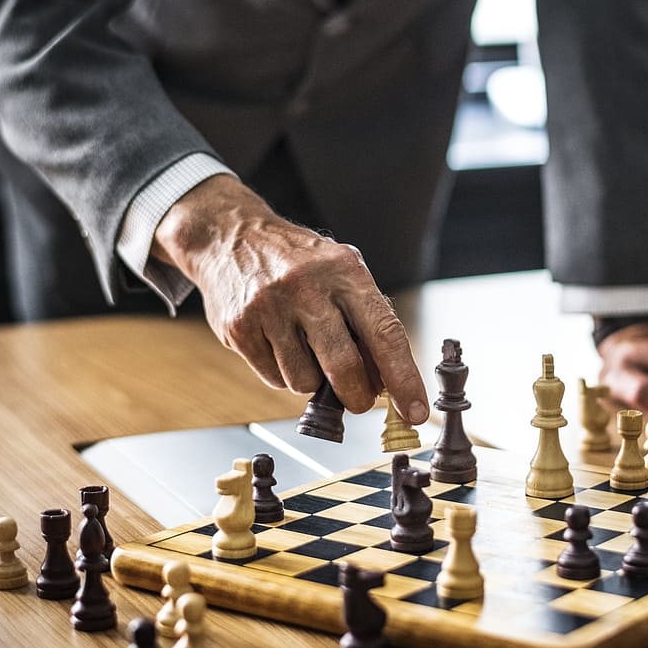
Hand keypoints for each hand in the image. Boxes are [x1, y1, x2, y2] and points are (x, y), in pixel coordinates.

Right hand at [152, 174, 429, 423]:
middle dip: (358, 397)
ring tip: (307, 350)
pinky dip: (284, 373)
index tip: (415, 411)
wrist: (231, 237)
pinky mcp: (240, 328)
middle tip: (359, 400)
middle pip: (345, 367)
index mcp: (344, 271)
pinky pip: (274, 378)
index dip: (404, 378)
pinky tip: (281, 345)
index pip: (385, 333)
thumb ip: (367, 320)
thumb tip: (387, 381)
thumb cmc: (300, 261)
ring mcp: (269, 308)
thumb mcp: (342, 272)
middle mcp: (307, 287)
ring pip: (305, 382)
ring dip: (314, 382)